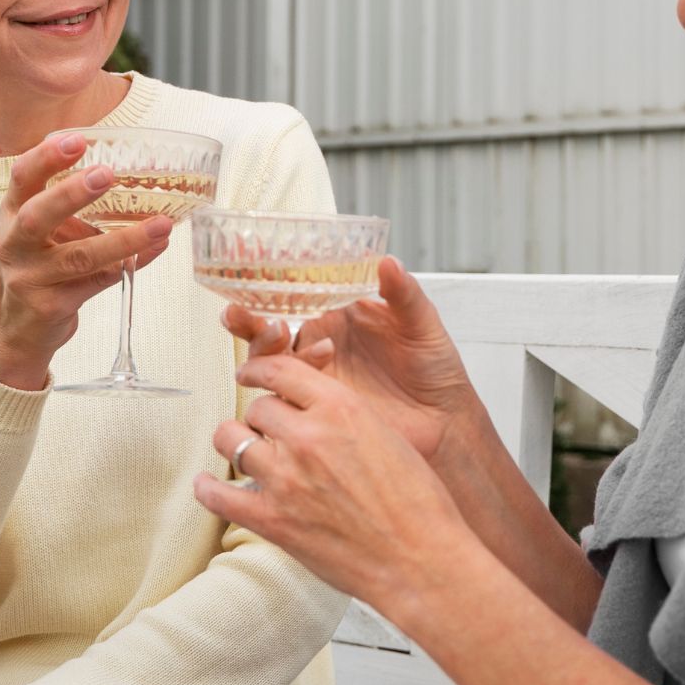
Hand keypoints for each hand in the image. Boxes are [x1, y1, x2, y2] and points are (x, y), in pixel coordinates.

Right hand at [0, 131, 172, 389]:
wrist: (13, 326)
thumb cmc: (37, 264)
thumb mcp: (42, 229)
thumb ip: (71, 204)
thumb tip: (134, 177)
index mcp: (12, 214)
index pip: (21, 178)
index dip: (45, 158)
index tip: (75, 140)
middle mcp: (15, 244)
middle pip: (36, 216)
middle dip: (71, 194)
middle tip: (105, 175)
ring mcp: (31, 279)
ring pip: (79, 257)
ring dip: (123, 240)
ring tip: (159, 224)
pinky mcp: (52, 306)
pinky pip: (98, 282)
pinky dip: (130, 264)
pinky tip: (155, 249)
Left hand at [196, 350, 479, 617]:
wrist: (420, 559)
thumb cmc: (417, 504)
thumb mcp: (388, 437)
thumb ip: (345, 417)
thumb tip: (312, 411)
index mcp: (341, 409)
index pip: (281, 370)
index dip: (259, 370)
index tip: (250, 375)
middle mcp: (308, 436)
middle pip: (257, 407)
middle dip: (261, 418)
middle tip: (269, 432)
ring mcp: (285, 478)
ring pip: (231, 439)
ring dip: (236, 443)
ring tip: (243, 453)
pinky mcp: (271, 520)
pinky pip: (217, 495)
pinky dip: (207, 488)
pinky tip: (207, 484)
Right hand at [220, 259, 485, 468]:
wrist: (443, 423)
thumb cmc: (436, 371)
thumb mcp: (423, 325)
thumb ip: (404, 294)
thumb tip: (386, 261)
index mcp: (340, 315)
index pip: (296, 295)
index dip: (269, 284)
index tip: (250, 272)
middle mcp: (320, 342)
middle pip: (269, 327)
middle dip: (248, 319)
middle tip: (241, 313)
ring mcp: (314, 376)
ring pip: (269, 359)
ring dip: (263, 345)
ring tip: (280, 331)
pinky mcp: (314, 407)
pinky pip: (283, 393)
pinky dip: (282, 379)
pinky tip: (313, 362)